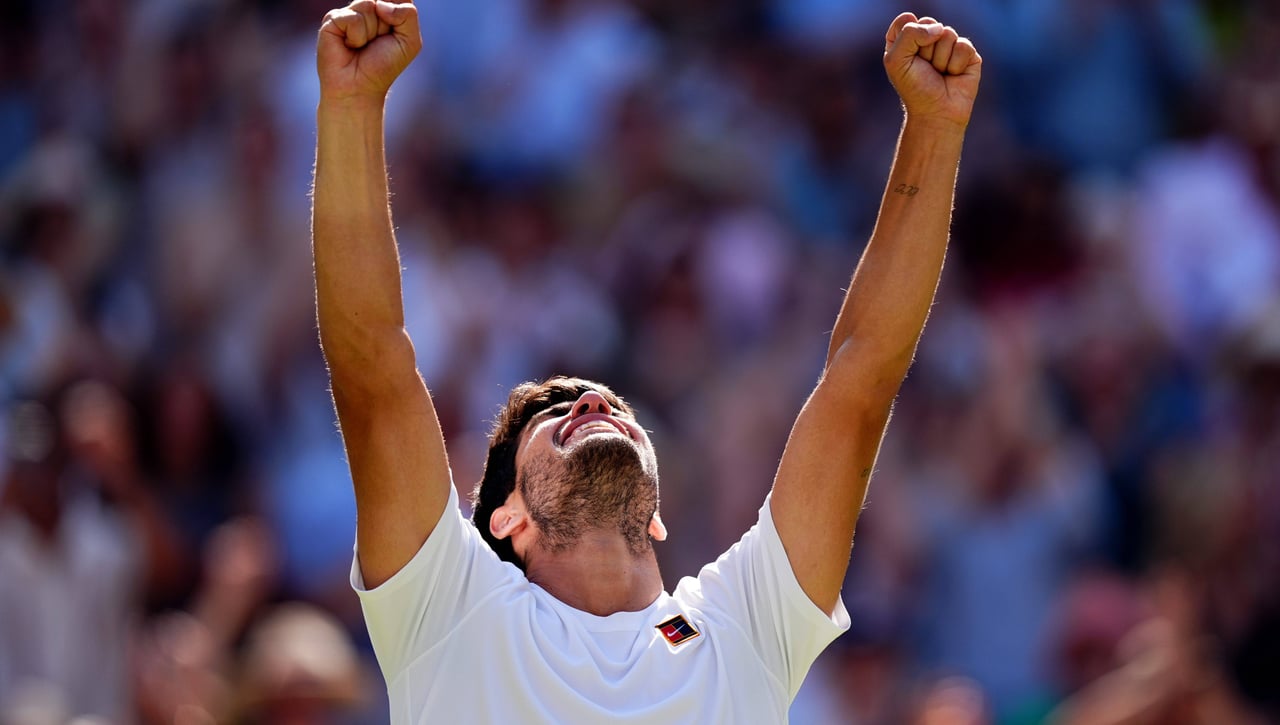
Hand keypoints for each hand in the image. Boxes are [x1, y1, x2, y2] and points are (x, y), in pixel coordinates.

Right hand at [317, 0, 420, 102]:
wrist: (360, 87)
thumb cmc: (384, 66)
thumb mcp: (410, 42)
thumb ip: (408, 15)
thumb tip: (380, 3)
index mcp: (386, 9)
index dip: (398, 11)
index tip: (394, 31)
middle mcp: (367, 7)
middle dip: (387, 24)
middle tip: (378, 42)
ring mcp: (349, 12)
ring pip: (368, 4)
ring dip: (372, 31)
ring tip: (363, 46)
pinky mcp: (333, 19)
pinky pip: (353, 18)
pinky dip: (357, 36)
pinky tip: (350, 46)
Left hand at [883, 13, 981, 129]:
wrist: (935, 113)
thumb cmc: (914, 88)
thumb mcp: (897, 60)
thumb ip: (909, 33)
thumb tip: (939, 28)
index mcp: (906, 39)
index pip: (907, 20)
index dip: (907, 37)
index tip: (906, 58)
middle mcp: (928, 39)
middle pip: (928, 22)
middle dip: (925, 48)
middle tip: (925, 67)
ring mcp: (949, 45)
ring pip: (947, 33)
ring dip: (940, 59)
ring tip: (939, 73)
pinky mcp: (968, 54)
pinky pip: (963, 45)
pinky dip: (955, 64)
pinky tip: (952, 75)